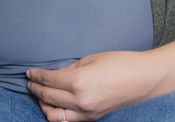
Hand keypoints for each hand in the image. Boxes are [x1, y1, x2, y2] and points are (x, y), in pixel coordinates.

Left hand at [27, 51, 171, 121]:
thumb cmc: (122, 63)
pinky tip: (55, 106)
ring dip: (43, 104)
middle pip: (48, 96)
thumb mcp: (92, 59)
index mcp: (79, 80)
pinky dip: (57, 114)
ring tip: (41, 95)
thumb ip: (71, 68)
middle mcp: (80, 100)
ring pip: (53, 115)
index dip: (36, 75)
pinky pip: (67, 120)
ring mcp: (86, 112)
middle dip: (36, 88)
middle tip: (31, 82)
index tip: (29, 72)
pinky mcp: (92, 118)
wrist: (144, 79)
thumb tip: (56, 75)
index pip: (49, 80)